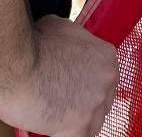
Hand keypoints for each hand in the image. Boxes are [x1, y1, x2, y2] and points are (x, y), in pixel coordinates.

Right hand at [0, 16, 118, 136]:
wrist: (20, 65)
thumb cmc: (35, 44)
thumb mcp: (63, 30)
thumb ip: (75, 41)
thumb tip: (67, 46)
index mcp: (107, 56)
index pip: (104, 78)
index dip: (89, 87)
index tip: (75, 91)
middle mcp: (108, 78)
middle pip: (103, 100)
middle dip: (86, 105)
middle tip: (65, 106)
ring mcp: (96, 103)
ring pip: (94, 123)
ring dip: (78, 123)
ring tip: (58, 120)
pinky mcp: (79, 126)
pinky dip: (64, 136)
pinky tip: (53, 131)